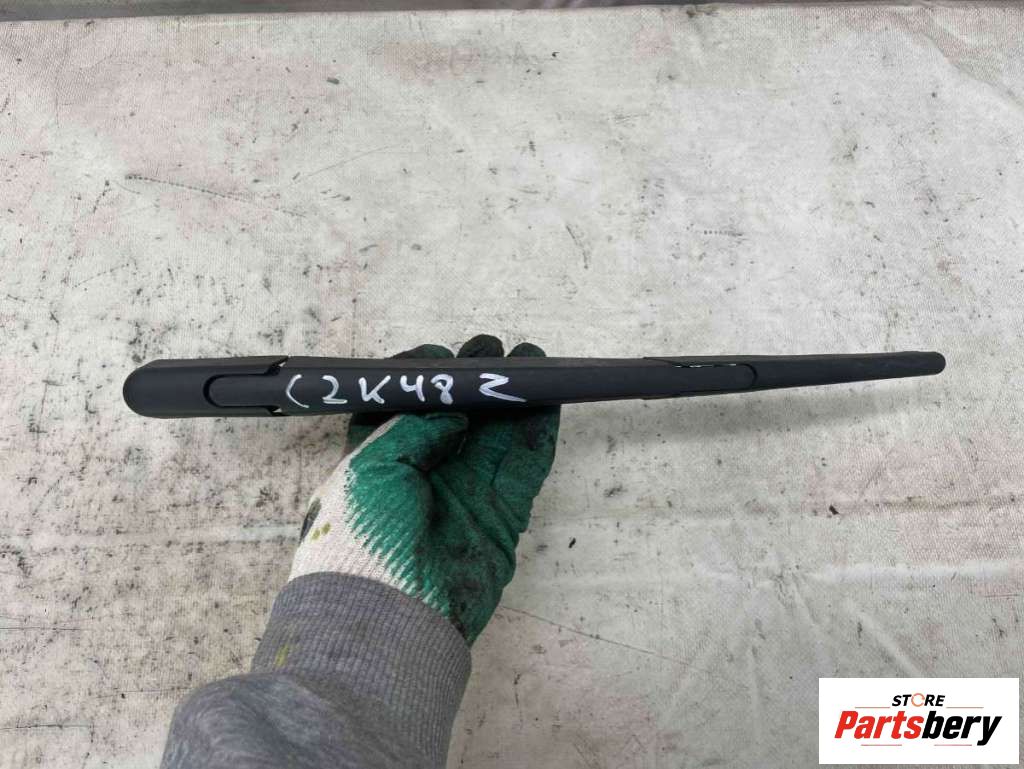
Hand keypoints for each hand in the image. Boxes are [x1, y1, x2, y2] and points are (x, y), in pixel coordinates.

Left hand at [289, 334, 559, 642]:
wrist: (391, 614)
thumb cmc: (364, 537)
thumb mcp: (373, 466)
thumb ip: (414, 428)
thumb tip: (451, 412)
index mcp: (380, 464)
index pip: (404, 410)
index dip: (422, 380)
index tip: (438, 357)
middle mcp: (424, 477)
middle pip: (457, 418)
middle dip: (475, 382)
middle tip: (492, 350)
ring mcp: (465, 496)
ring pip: (497, 436)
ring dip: (514, 399)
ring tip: (531, 361)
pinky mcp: (500, 518)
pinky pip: (524, 467)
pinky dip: (538, 432)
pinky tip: (546, 399)